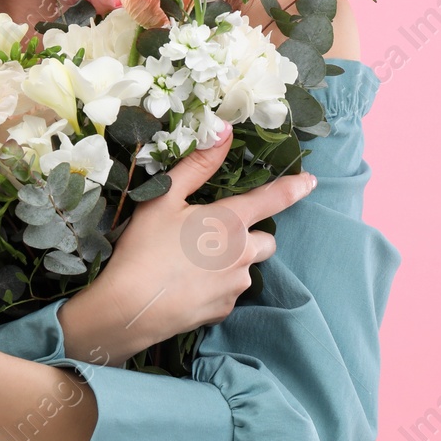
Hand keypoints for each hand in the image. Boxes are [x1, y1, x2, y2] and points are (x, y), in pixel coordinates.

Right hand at [68, 124, 317, 359]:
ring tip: (192, 263)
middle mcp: (242, 254)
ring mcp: (236, 285)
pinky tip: (188, 285)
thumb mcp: (164, 198)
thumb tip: (223, 131)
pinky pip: (229, 293)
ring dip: (231, 263)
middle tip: (214, 236)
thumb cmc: (144, 246)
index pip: (272, 199)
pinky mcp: (224, 310)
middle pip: (266, 241)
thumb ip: (197, 165)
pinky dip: (216, 287)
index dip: (294, 187)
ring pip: (246, 269)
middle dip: (250, 237)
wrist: (130, 308)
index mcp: (230, 222)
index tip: (311, 181)